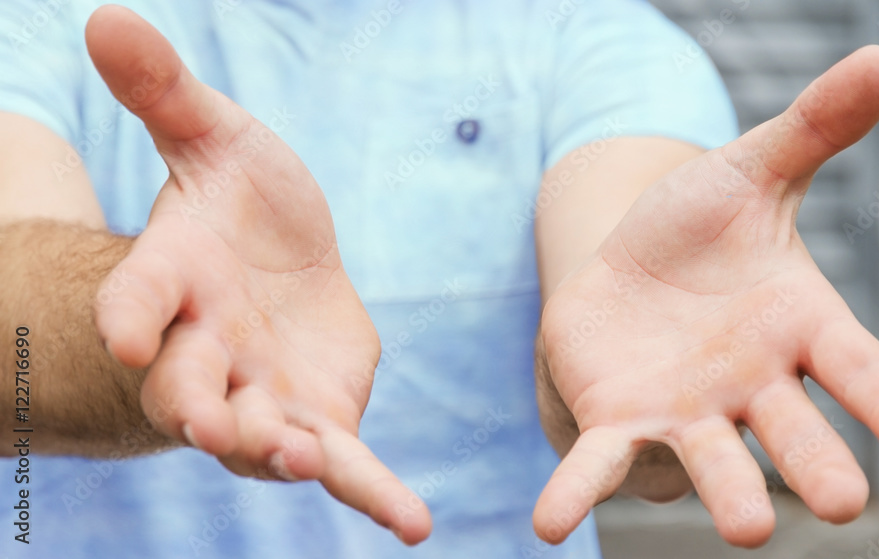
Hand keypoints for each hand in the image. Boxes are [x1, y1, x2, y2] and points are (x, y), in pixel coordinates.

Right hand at [88, 6, 429, 543]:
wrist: (282, 264)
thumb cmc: (241, 205)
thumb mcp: (216, 139)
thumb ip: (168, 95)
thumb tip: (107, 14)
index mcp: (175, 281)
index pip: (139, 302)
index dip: (132, 315)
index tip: (131, 332)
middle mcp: (208, 352)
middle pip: (192, 389)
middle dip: (201, 405)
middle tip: (216, 423)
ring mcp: (263, 395)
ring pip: (262, 436)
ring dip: (277, 451)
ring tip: (304, 457)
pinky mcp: (321, 417)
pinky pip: (345, 463)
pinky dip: (372, 494)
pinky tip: (412, 526)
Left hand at [532, 46, 878, 546]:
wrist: (631, 269)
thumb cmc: (701, 230)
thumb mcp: (751, 171)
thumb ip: (814, 129)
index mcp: (799, 327)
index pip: (855, 366)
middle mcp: (752, 386)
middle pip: (793, 430)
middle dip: (815, 464)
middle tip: (844, 503)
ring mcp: (685, 412)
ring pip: (710, 458)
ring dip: (726, 492)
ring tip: (744, 528)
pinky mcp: (618, 421)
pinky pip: (598, 464)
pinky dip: (577, 491)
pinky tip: (548, 523)